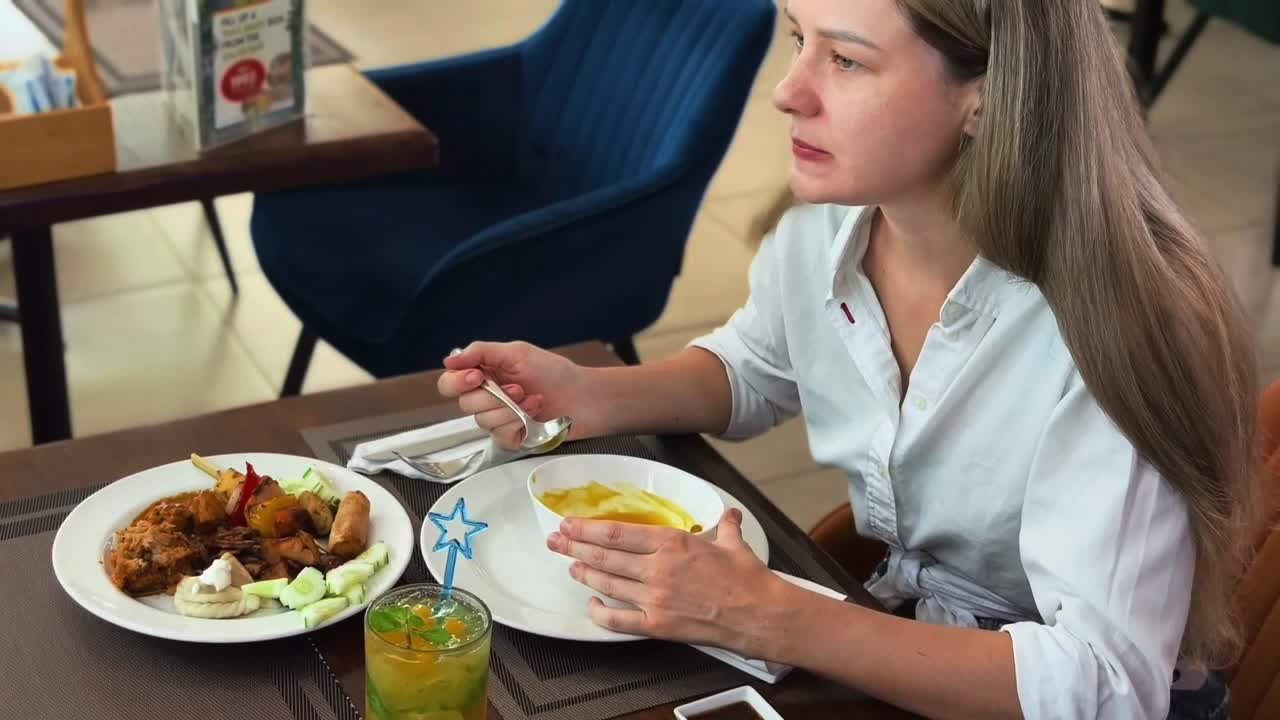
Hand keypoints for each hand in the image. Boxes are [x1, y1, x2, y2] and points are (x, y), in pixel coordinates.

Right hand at [438, 341, 596, 448]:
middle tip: (517, 388)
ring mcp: (498, 420)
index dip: (457, 382)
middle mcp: (487, 398)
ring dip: (510, 409)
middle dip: (492, 396)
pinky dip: (517, 424)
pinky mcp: (511, 438)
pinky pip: (499, 436)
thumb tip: (449, 360)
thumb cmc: (555, 372)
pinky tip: (534, 414)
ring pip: (482, 420)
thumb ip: (481, 352)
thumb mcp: (517, 353)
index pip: (451, 383)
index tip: (476, 377)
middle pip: (464, 403)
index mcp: (485, 374)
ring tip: (532, 398)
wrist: (583, 397)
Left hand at [547, 508, 787, 656]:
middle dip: (574, 547)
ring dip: (584, 574)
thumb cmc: (748, 579)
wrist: (760, 614)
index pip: (618, 533)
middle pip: (604, 556)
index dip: (588, 529)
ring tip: (570, 566)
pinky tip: (591, 605)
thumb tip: (729, 515)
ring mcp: (655, 598)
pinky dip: (599, 612)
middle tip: (556, 541)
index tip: (570, 524)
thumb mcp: (734, 543)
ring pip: (607, 583)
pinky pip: (618, 620)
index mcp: (673, 543)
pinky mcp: (658, 625)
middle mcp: (658, 568)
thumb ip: (725, 526)